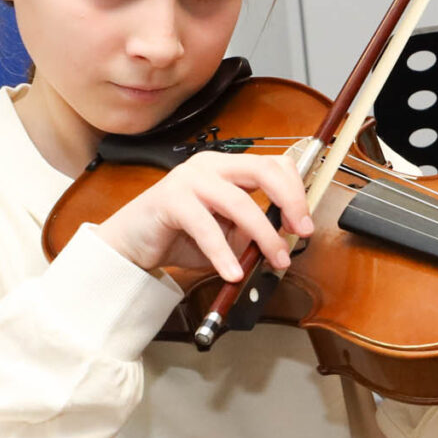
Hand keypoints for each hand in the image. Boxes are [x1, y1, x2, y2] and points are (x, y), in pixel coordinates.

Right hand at [98, 151, 313, 281]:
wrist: (132, 244)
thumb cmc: (181, 236)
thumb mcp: (228, 234)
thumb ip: (254, 232)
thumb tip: (287, 242)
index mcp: (228, 167)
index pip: (274, 164)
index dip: (296, 192)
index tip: (305, 224)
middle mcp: (211, 165)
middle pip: (263, 170)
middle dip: (290, 201)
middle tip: (301, 232)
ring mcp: (189, 179)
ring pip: (239, 202)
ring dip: (264, 235)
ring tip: (275, 260)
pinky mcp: (170, 199)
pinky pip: (205, 226)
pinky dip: (223, 253)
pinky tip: (232, 272)